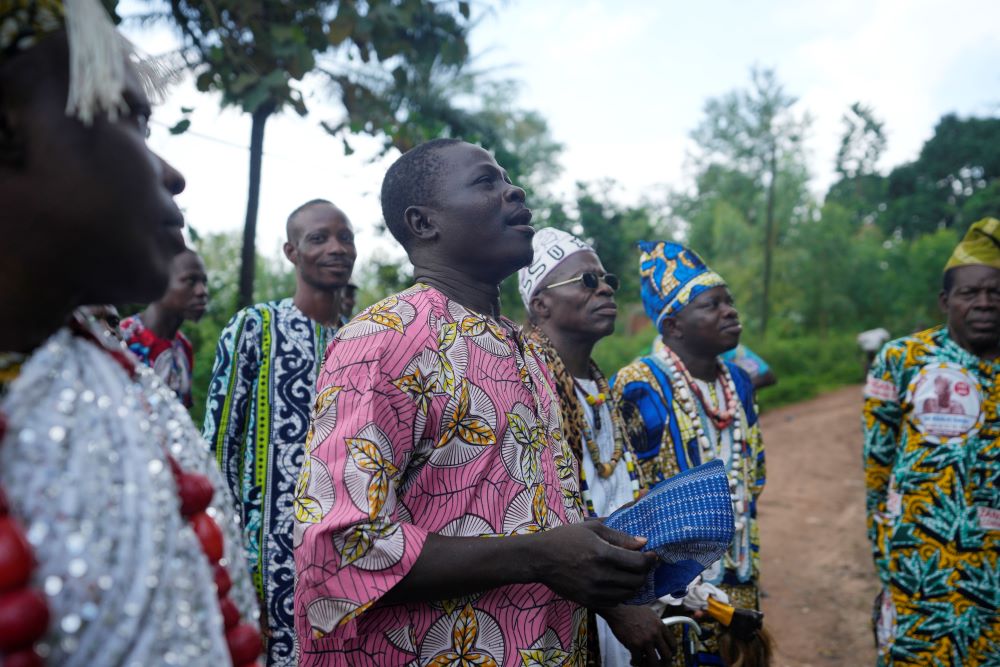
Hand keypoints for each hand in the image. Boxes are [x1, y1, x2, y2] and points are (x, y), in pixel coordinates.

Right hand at [533, 521, 657, 607]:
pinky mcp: (588, 601)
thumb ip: (619, 535)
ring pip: (628, 594)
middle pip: (637, 581)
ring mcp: (594, 591)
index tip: (652, 555)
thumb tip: (643, 543)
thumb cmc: (565, 538)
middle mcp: (600, 575)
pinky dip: (622, 594)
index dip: (650, 560)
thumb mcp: (592, 528)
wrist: (540, 559)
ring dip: (635, 584)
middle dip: (645, 572)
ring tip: (632, 574)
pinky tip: (617, 583)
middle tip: (643, 564)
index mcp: (602, 554)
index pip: (638, 563)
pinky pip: (615, 602)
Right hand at [600, 604, 675, 666]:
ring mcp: (645, 640)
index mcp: (660, 626)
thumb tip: (659, 635)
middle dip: (664, 663)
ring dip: (649, 665)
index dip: (672, 652)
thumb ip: (656, 625)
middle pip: (667, 656)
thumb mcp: (649, 614)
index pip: (673, 643)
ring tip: (644, 664)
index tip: (669, 655)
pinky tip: (633, 660)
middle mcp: (655, 634)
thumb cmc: (631, 611)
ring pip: (654, 662)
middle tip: (660, 664)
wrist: (618, 610)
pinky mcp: (635, 645)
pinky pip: (638, 660)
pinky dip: (636, 662)